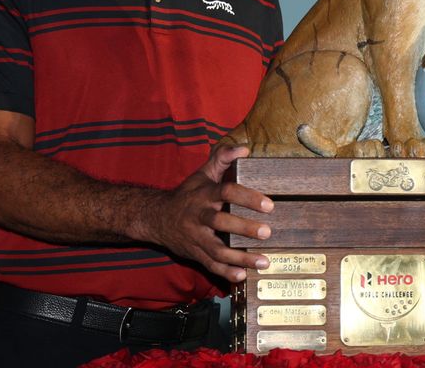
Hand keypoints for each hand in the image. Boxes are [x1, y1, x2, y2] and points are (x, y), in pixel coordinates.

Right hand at [141, 144, 274, 282]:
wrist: (156, 217)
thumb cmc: (188, 194)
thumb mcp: (203, 173)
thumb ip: (223, 157)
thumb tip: (245, 148)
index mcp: (204, 195)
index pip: (226, 192)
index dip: (247, 197)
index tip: (269, 205)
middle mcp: (199, 216)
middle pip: (221, 222)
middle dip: (244, 228)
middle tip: (267, 233)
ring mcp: (196, 237)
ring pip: (217, 250)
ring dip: (241, 258)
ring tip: (263, 261)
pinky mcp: (194, 254)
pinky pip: (210, 266)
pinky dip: (226, 273)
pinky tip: (242, 276)